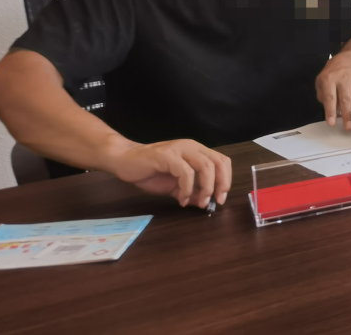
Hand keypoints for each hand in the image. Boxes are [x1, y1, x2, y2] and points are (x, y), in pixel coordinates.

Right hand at [102, 139, 231, 207]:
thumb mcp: (174, 185)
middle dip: (221, 184)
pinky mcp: (167, 156)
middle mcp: (191, 147)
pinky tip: (181, 199)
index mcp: (196, 151)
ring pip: (205, 166)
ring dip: (206, 187)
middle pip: (218, 162)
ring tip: (200, 202)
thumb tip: (204, 203)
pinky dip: (187, 188)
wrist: (124, 161)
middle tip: (216, 201)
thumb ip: (190, 192)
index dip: (226, 179)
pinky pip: (185, 172)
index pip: (222, 161)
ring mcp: (180, 150)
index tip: (221, 198)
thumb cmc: (150, 171)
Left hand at [316, 52, 350, 130]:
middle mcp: (343, 79)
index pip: (330, 98)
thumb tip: (332, 111)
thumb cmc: (333, 74)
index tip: (332, 123)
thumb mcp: (321, 81)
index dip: (330, 111)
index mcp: (329, 79)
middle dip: (347, 115)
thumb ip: (323, 96)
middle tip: (348, 128)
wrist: (349, 60)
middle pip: (346, 100)